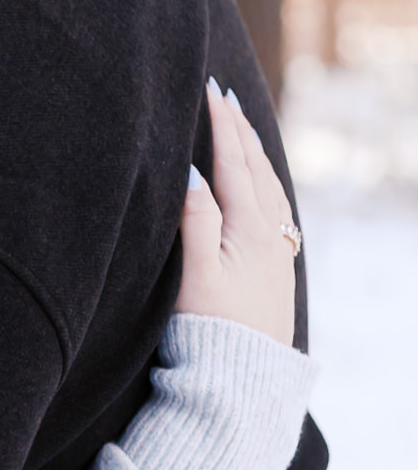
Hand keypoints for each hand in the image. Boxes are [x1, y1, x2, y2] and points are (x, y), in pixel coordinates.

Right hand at [175, 87, 298, 347]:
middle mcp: (270, 234)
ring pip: (269, 187)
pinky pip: (274, 208)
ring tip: (242, 129)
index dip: (220, 125)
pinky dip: (264, 182)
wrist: (244, 378)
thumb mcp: (196, 274)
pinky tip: (259, 187)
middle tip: (224, 95)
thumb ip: (195, 220)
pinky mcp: (276, 269)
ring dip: (254, 153)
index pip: (233, 162)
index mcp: (249, 227)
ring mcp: (277, 251)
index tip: (209, 91)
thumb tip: (192, 170)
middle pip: (255, 168)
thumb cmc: (211, 330)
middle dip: (238, 129)